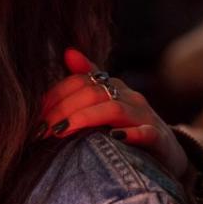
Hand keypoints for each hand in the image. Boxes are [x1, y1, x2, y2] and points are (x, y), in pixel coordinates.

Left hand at [39, 48, 188, 177]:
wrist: (167, 152)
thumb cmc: (128, 126)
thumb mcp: (106, 103)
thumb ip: (86, 79)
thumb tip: (68, 52)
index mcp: (112, 87)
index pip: (78, 82)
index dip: (54, 96)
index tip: (35, 115)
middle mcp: (128, 96)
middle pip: (91, 93)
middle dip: (62, 109)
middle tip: (41, 129)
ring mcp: (145, 116)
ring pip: (113, 108)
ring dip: (83, 118)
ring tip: (60, 132)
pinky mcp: (159, 139)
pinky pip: (146, 133)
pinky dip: (130, 134)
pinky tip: (113, 137)